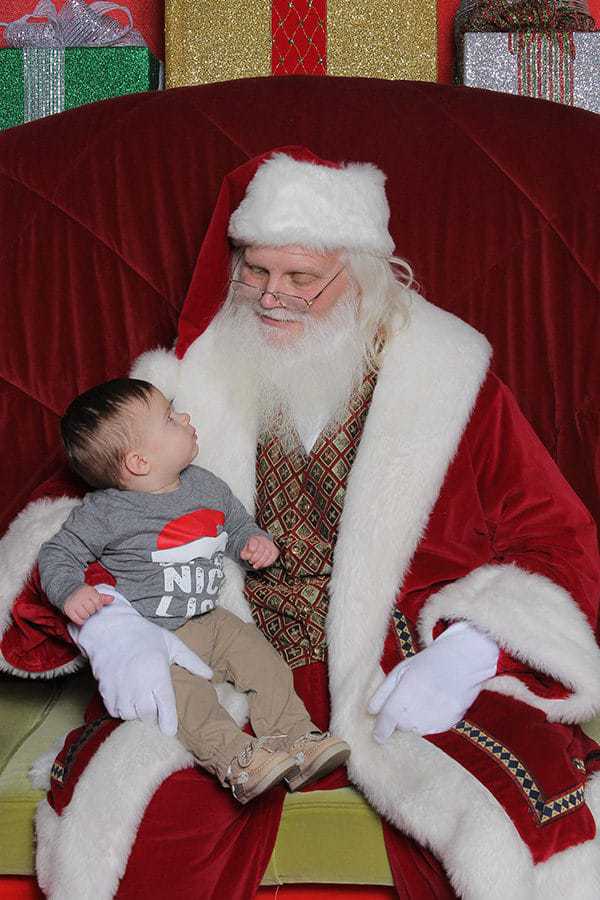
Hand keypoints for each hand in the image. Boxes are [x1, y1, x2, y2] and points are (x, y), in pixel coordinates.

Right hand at [63, 585, 113, 625]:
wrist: (68, 591)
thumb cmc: (84, 594)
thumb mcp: (93, 593)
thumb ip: (103, 597)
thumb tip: (113, 599)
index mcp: (88, 591)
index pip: (98, 602)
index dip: (98, 606)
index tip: (96, 606)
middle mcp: (80, 597)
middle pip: (91, 610)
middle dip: (92, 611)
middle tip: (89, 609)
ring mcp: (74, 603)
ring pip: (85, 615)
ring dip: (86, 616)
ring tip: (85, 612)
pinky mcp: (68, 610)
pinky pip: (77, 620)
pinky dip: (80, 621)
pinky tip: (81, 616)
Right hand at [68, 588, 212, 735]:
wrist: (110, 628)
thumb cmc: (145, 635)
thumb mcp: (172, 643)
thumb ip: (192, 661)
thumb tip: (210, 675)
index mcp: (157, 674)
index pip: (165, 708)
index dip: (169, 723)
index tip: (170, 730)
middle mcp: (138, 685)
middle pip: (147, 716)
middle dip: (153, 715)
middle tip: (156, 705)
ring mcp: (120, 689)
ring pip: (130, 715)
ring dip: (137, 712)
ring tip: (141, 699)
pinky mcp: (105, 691)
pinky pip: (115, 711)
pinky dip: (121, 709)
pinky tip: (127, 697)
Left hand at [240, 534, 278, 568]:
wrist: (257, 548)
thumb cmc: (250, 550)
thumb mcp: (244, 551)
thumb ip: (244, 553)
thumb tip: (246, 556)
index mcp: (254, 539)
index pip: (254, 541)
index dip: (253, 546)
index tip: (251, 550)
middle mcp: (263, 540)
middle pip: (261, 548)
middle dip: (256, 557)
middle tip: (251, 561)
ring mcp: (270, 545)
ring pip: (268, 553)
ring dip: (261, 561)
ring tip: (255, 566)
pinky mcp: (274, 551)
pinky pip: (273, 556)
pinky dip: (267, 562)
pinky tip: (262, 565)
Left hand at [368, 621, 498, 740]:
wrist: (462, 662)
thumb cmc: (428, 663)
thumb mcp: (400, 671)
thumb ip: (383, 693)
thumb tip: (370, 712)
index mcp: (403, 696)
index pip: (386, 722)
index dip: (380, 730)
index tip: (377, 736)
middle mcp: (417, 712)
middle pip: (400, 726)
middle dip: (400, 717)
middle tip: (409, 697)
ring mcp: (434, 720)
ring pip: (416, 729)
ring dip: (415, 719)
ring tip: (424, 698)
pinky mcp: (447, 724)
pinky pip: (431, 728)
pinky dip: (430, 720)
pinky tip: (435, 702)